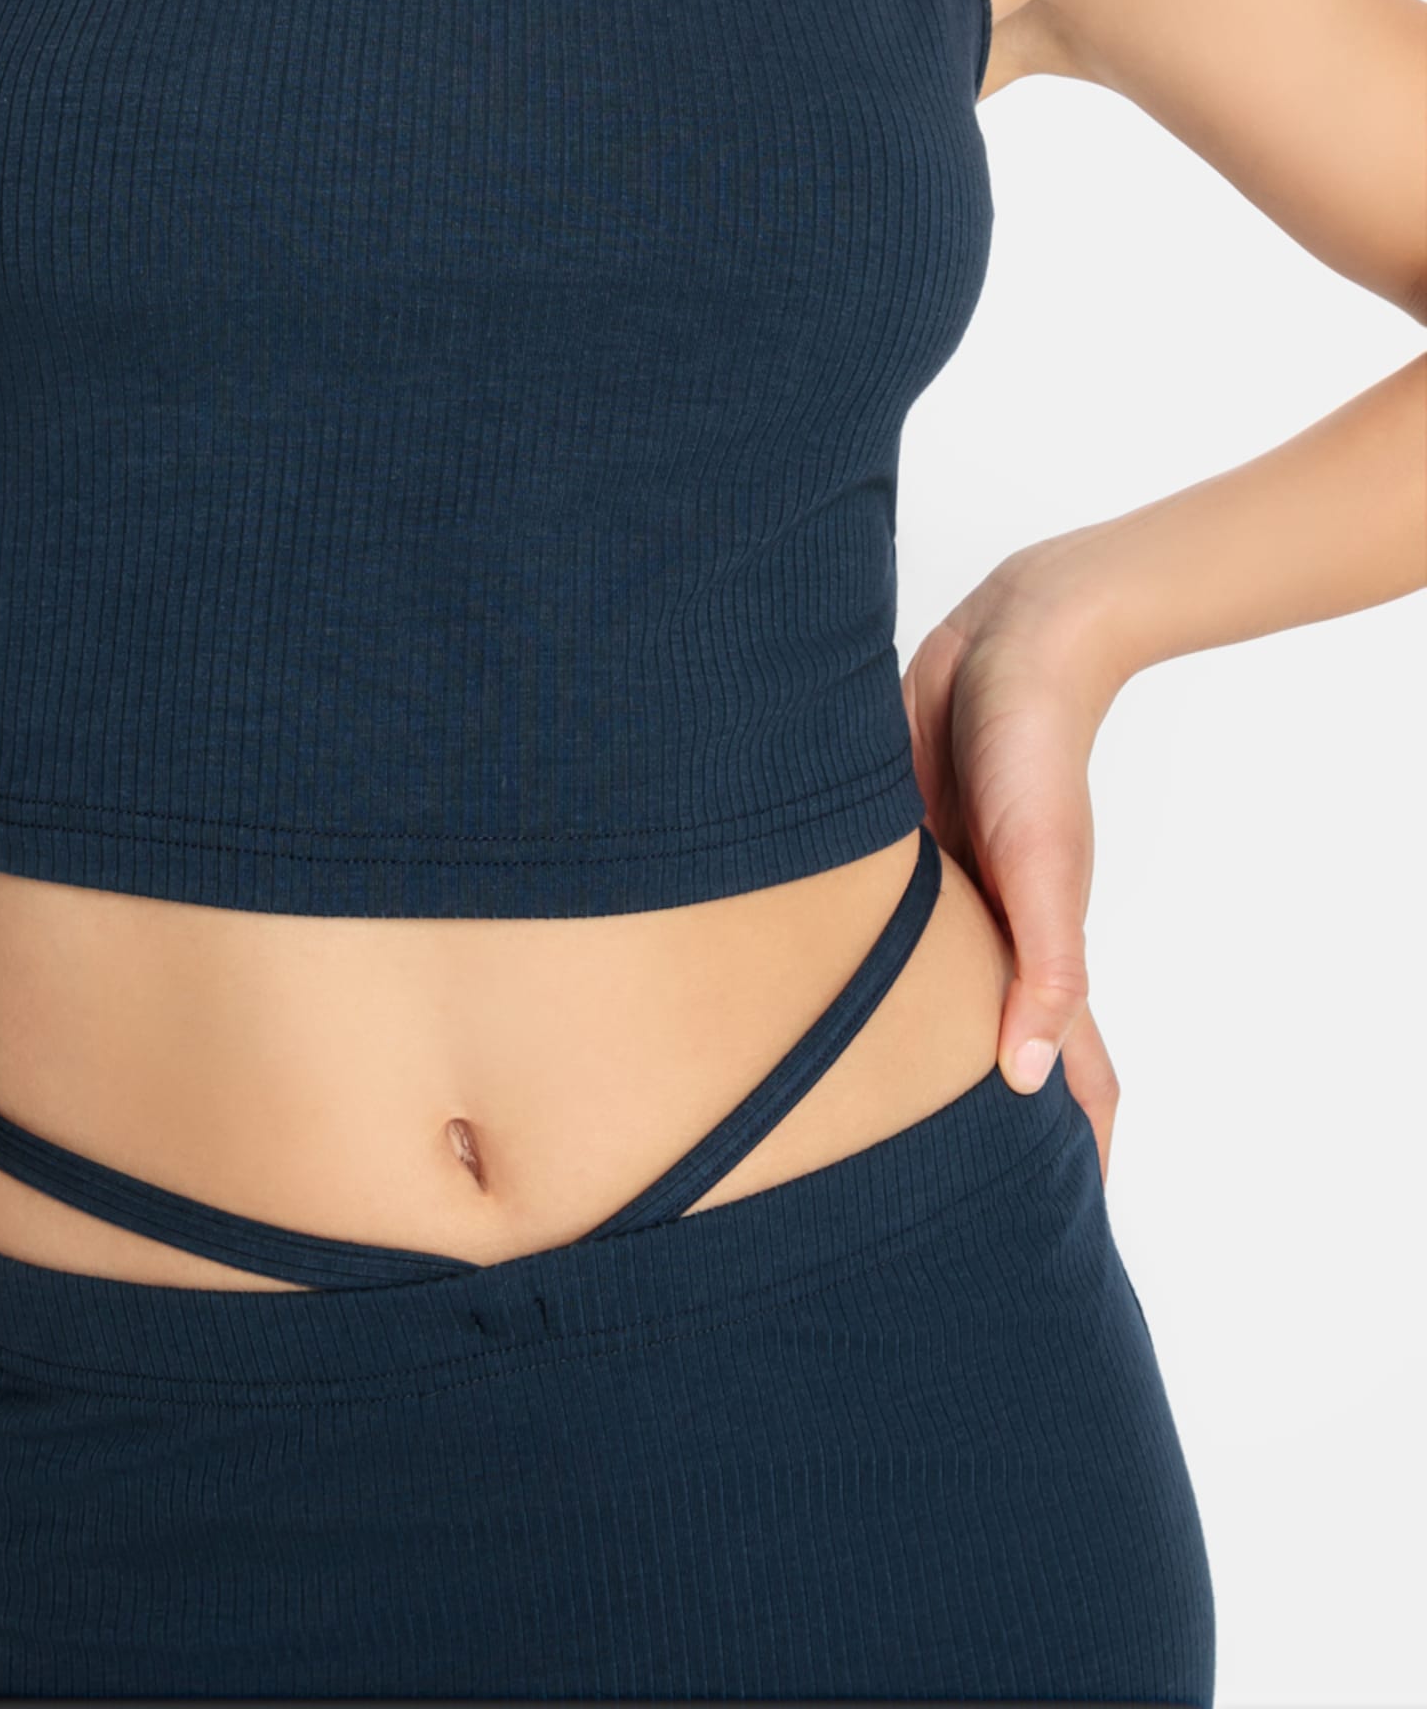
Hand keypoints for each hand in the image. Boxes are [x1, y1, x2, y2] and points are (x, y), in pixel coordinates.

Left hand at [900, 539, 1131, 1180]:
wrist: (1006, 644)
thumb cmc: (1035, 753)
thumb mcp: (1043, 866)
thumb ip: (1045, 971)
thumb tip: (1025, 1084)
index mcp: (1032, 953)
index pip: (1067, 1074)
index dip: (1075, 1148)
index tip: (1059, 1230)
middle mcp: (986, 936)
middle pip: (984, 1051)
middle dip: (971, 1124)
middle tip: (933, 1204)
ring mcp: (940, 894)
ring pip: (922, 994)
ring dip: (903, 1052)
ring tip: (856, 1129)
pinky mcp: (889, 847)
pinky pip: (871, 921)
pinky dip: (851, 963)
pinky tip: (799, 988)